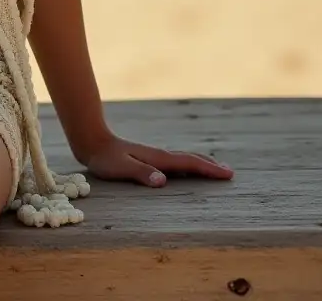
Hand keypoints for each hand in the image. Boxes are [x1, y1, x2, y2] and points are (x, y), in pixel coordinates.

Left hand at [83, 133, 233, 187]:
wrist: (92, 141)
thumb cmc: (105, 158)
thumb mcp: (121, 168)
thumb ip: (141, 173)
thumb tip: (163, 181)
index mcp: (157, 158)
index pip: (188, 163)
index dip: (208, 169)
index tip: (228, 174)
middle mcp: (159, 155)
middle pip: (190, 159)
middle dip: (210, 165)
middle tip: (229, 173)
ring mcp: (154, 156)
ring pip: (183, 159)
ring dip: (200, 163)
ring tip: (214, 169)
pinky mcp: (148, 159)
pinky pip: (174, 162)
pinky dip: (187, 165)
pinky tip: (185, 170)